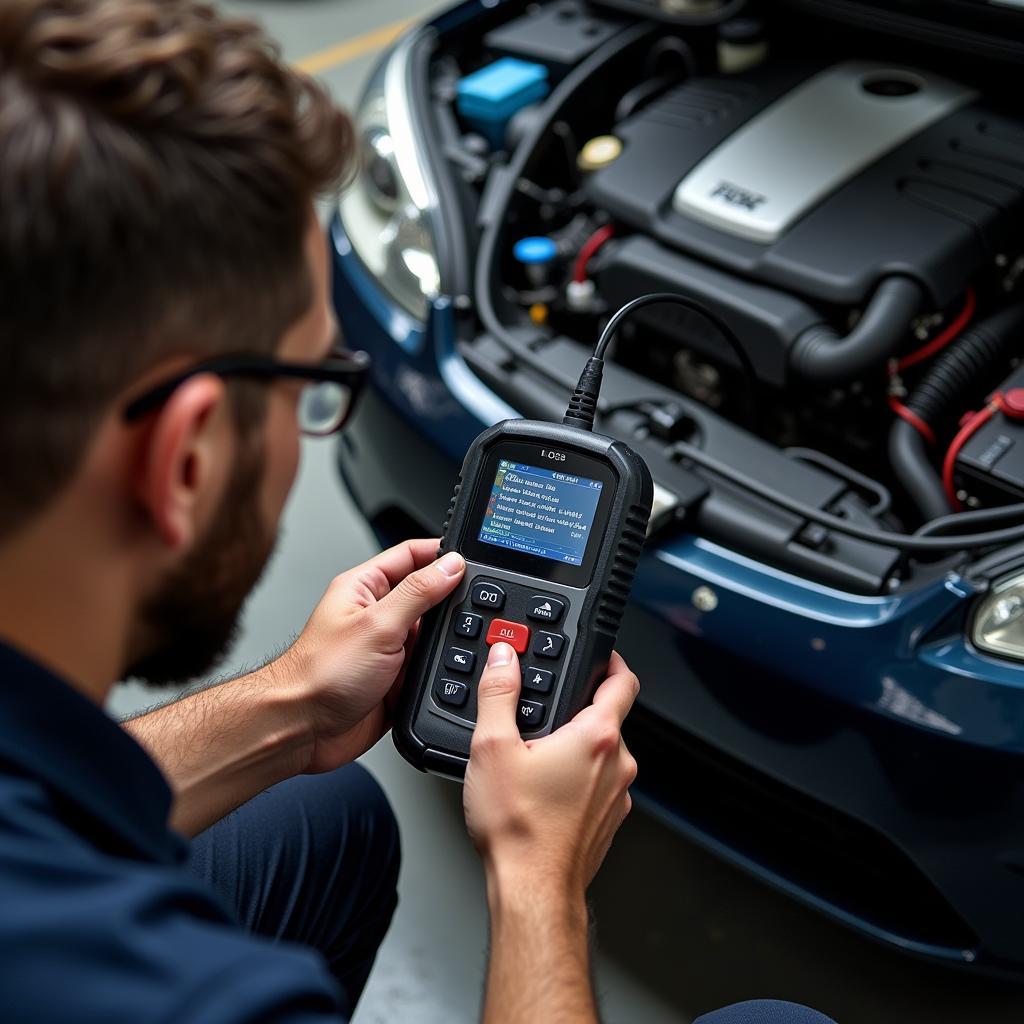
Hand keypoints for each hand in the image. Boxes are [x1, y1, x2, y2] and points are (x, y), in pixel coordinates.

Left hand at [277, 539, 464, 772]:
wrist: (303, 730)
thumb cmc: (319, 674)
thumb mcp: (377, 624)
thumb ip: (418, 593)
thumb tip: (451, 565)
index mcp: (365, 587)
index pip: (411, 555)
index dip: (442, 553)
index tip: (473, 558)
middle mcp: (378, 614)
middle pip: (428, 593)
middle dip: (453, 598)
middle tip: (480, 602)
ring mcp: (389, 646)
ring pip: (434, 632)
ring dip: (449, 637)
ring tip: (466, 639)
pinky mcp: (398, 677)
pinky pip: (432, 665)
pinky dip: (444, 668)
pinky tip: (453, 668)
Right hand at [463, 643, 638, 900]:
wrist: (531, 890)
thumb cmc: (518, 828)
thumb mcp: (492, 747)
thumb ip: (498, 693)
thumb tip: (504, 658)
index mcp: (597, 737)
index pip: (623, 681)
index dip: (611, 660)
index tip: (599, 654)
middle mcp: (617, 763)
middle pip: (608, 718)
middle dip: (577, 711)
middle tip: (544, 713)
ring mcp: (617, 795)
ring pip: (602, 754)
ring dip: (576, 748)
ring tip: (536, 757)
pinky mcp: (609, 820)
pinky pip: (599, 785)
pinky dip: (578, 780)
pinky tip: (544, 791)